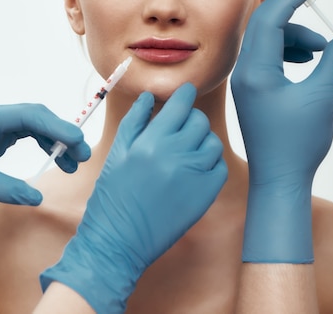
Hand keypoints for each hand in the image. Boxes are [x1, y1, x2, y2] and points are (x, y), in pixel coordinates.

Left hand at [0, 103, 90, 204]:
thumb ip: (5, 189)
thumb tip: (37, 199)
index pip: (30, 116)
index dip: (57, 127)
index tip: (78, 142)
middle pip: (37, 118)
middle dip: (61, 134)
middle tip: (82, 155)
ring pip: (35, 126)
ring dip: (56, 142)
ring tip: (72, 163)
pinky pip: (28, 135)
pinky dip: (44, 146)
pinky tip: (55, 159)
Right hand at [40, 83, 226, 313]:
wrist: (118, 241)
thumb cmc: (112, 196)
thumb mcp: (117, 153)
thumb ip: (135, 121)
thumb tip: (149, 96)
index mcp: (151, 142)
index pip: (180, 105)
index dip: (185, 93)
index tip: (186, 91)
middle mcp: (175, 155)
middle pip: (199, 121)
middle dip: (191, 118)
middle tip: (180, 126)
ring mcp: (193, 176)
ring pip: (213, 142)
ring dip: (202, 140)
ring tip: (186, 149)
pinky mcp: (205, 196)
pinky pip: (219, 167)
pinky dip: (211, 163)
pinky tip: (194, 168)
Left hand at [231, 0, 332, 261]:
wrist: (279, 178)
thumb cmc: (299, 143)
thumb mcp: (324, 96)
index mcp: (256, 72)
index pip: (269, 19)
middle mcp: (244, 72)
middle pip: (264, 25)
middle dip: (292, 11)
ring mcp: (245, 80)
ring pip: (268, 40)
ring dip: (295, 36)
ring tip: (322, 48)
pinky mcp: (251, 87)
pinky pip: (267, 55)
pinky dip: (288, 50)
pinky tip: (308, 58)